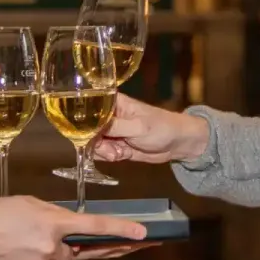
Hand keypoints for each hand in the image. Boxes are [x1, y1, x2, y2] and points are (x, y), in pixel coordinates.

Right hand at [0, 196, 148, 259]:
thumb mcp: (24, 202)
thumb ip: (49, 213)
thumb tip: (63, 224)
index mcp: (52, 223)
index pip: (94, 227)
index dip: (121, 230)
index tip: (145, 235)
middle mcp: (51, 249)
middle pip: (79, 250)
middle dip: (98, 246)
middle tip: (133, 243)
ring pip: (54, 259)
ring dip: (45, 249)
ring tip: (14, 236)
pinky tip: (7, 251)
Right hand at [93, 93, 210, 164]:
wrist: (177, 143)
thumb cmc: (161, 127)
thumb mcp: (138, 126)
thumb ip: (114, 126)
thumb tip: (90, 125)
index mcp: (112, 102)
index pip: (87, 108)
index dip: (82, 122)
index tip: (87, 135)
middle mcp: (107, 115)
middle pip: (87, 128)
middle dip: (95, 143)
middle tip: (111, 151)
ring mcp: (110, 131)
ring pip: (93, 142)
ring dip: (103, 151)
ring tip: (119, 153)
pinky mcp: (114, 145)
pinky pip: (102, 152)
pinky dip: (109, 156)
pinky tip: (121, 156)